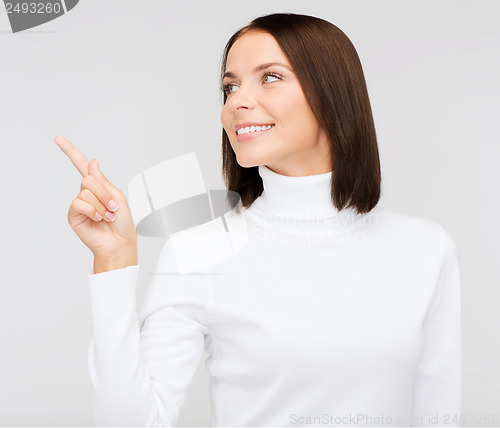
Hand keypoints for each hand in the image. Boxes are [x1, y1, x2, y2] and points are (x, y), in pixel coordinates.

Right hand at [54, 136, 136, 259]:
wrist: (119, 243)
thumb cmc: (122, 223)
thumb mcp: (117, 197)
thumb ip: (102, 180)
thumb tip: (92, 161)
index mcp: (98, 186)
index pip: (82, 165)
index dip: (70, 151)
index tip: (58, 139)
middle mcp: (87, 193)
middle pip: (89, 179)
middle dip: (104, 193)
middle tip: (113, 208)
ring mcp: (79, 204)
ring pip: (86, 192)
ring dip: (101, 205)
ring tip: (108, 216)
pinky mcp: (74, 215)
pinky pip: (79, 203)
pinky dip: (92, 210)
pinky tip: (98, 219)